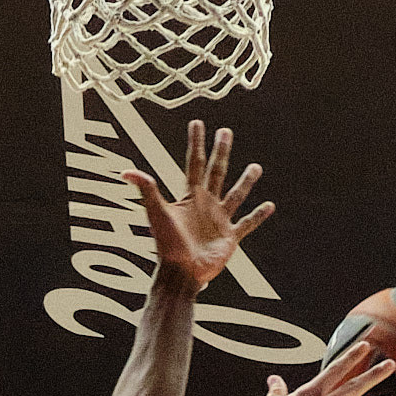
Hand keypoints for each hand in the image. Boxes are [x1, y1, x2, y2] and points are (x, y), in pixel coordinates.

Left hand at [126, 123, 272, 293]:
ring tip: (256, 167)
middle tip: (226, 132)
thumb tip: (126, 172)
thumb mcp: (156, 213)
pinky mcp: (230, 237)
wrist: (181, 273)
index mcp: (190, 196)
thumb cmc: (167, 245)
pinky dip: (258, 216)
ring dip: (246, 180)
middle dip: (221, 151)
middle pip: (217, 171)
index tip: (197, 122)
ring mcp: (219, 220)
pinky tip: (269, 205)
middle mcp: (206, 204)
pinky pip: (247, 223)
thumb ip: (146, 190)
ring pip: (236, 194)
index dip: (196, 142)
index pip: (194, 162)